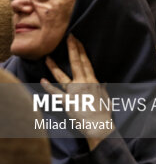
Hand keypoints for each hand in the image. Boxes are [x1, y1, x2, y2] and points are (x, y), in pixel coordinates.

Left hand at [41, 34, 113, 149]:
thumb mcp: (106, 97)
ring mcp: (74, 92)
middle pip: (77, 63)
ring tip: (47, 57)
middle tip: (67, 38)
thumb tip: (103, 83)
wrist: (98, 125)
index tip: (76, 40)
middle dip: (72, 49)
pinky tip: (42, 80)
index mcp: (94, 81)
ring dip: (54, 67)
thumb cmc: (104, 113)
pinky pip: (56, 94)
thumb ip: (103, 88)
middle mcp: (84, 83)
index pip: (86, 62)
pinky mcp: (67, 102)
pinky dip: (48, 87)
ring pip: (62, 76)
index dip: (81, 50)